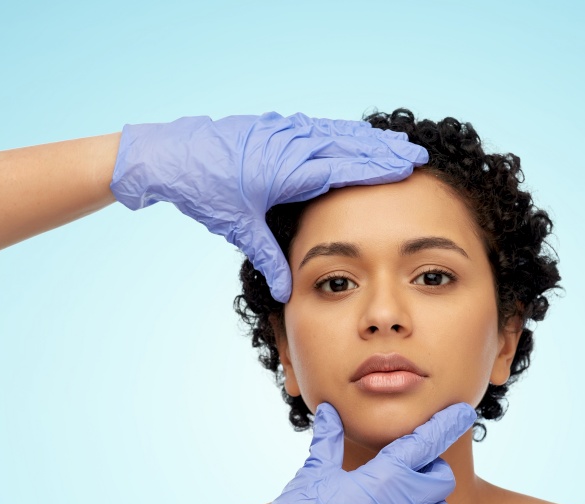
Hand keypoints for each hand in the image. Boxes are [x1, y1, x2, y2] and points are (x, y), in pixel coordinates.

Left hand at [109, 113, 427, 301]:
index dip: (375, 167)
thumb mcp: (239, 229)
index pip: (341, 167)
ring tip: (395, 140)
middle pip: (346, 144)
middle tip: (416, 153)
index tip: (405, 168)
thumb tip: (285, 296)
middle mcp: (288, 145)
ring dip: (366, 136)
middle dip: (382, 149)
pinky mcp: (271, 126)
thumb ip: (268, 259)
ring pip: (334, 131)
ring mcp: (280, 130)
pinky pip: (315, 126)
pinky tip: (354, 133)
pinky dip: (340, 130)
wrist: (168, 156)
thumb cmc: (204, 192)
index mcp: (285, 170)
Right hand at [218, 402, 476, 503]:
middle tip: (408, 466)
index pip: (428, 442)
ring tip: (402, 496)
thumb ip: (328, 439)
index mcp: (387, 475)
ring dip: (428, 501)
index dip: (448, 424)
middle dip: (432, 469)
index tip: (464, 412)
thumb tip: (330, 412)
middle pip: (443, 479)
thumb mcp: (316, 470)